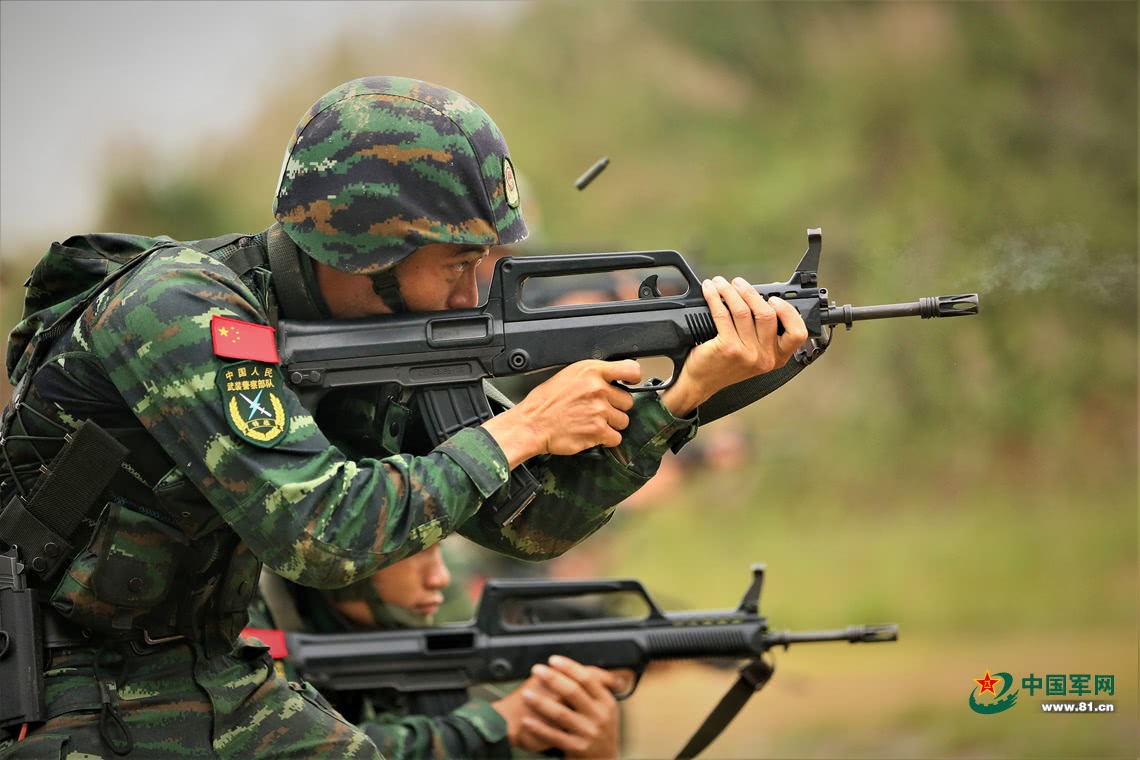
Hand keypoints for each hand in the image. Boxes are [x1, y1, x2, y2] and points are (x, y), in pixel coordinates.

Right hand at [482, 360, 640, 466]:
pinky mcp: (598, 430)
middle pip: (628, 400)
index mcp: (591, 371)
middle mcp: (598, 389)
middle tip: (598, 409)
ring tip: (592, 422)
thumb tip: (614, 380)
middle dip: (616, 407)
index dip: (633, 378)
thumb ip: (593, 375)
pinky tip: (592, 433)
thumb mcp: (568, 375)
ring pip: (623, 420)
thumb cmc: (546, 401)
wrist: (532, 424)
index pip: (631, 370)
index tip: (630, 384)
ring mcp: (599, 410)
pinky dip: (606, 439)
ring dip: (611, 424)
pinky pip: (616, 437)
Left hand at [493, 655, 627, 758]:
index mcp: (606, 701)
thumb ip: (594, 687)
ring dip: (541, 703)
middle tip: (537, 670)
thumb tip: (575, 665)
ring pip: (562, 714)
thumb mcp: (605, 707)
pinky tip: (527, 721)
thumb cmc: (600, 729)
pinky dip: (539, 728)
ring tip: (527, 694)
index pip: (588, 679)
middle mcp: (599, 716)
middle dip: (553, 679)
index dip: (569, 667)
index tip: (553, 660)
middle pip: (574, 692)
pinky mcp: (577, 748)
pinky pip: (555, 736)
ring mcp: (588, 733)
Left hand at [660, 276, 807, 416]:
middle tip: (739, 283)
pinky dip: (715, 297)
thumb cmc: (725, 364)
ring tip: (721, 283)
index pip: (798, 334)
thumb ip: (763, 333)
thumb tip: (762, 298)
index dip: (788, 312)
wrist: (700, 382)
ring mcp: (747, 354)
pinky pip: (722, 314)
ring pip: (743, 311)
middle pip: (767, 314)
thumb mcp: (753, 354)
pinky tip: (710, 291)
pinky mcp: (728, 348)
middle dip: (751, 293)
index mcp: (777, 357)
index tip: (774, 299)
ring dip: (730, 291)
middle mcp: (765, 357)